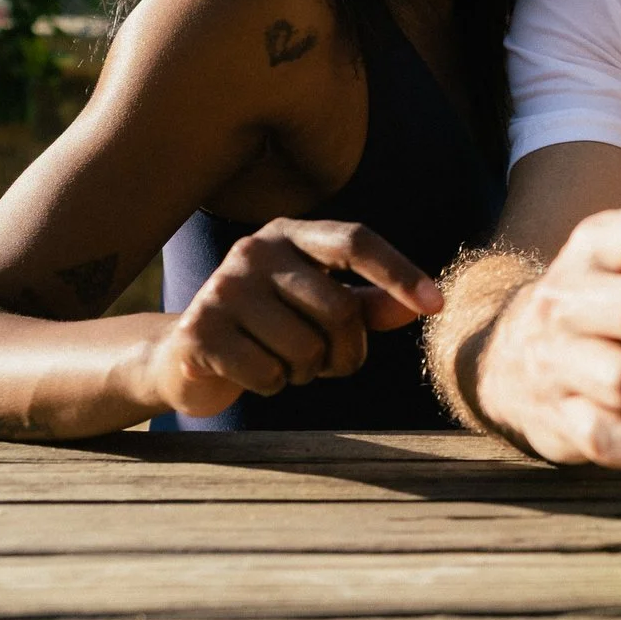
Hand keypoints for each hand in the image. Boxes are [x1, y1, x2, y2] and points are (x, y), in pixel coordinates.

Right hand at [140, 218, 441, 420]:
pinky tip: (251, 372)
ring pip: (306, 349)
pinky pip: (269, 374)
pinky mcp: (200, 330)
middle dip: (346, 352)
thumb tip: (422, 306)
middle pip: (339, 309)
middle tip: (326, 362)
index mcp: (290, 234)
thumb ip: (369, 305)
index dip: (399, 272)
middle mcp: (255, 250)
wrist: (184, 354)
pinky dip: (272, 385)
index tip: (436, 305)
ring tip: (283, 362)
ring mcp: (223, 288)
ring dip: (306, 372)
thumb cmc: (269, 327)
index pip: (355, 241)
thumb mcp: (318, 307)